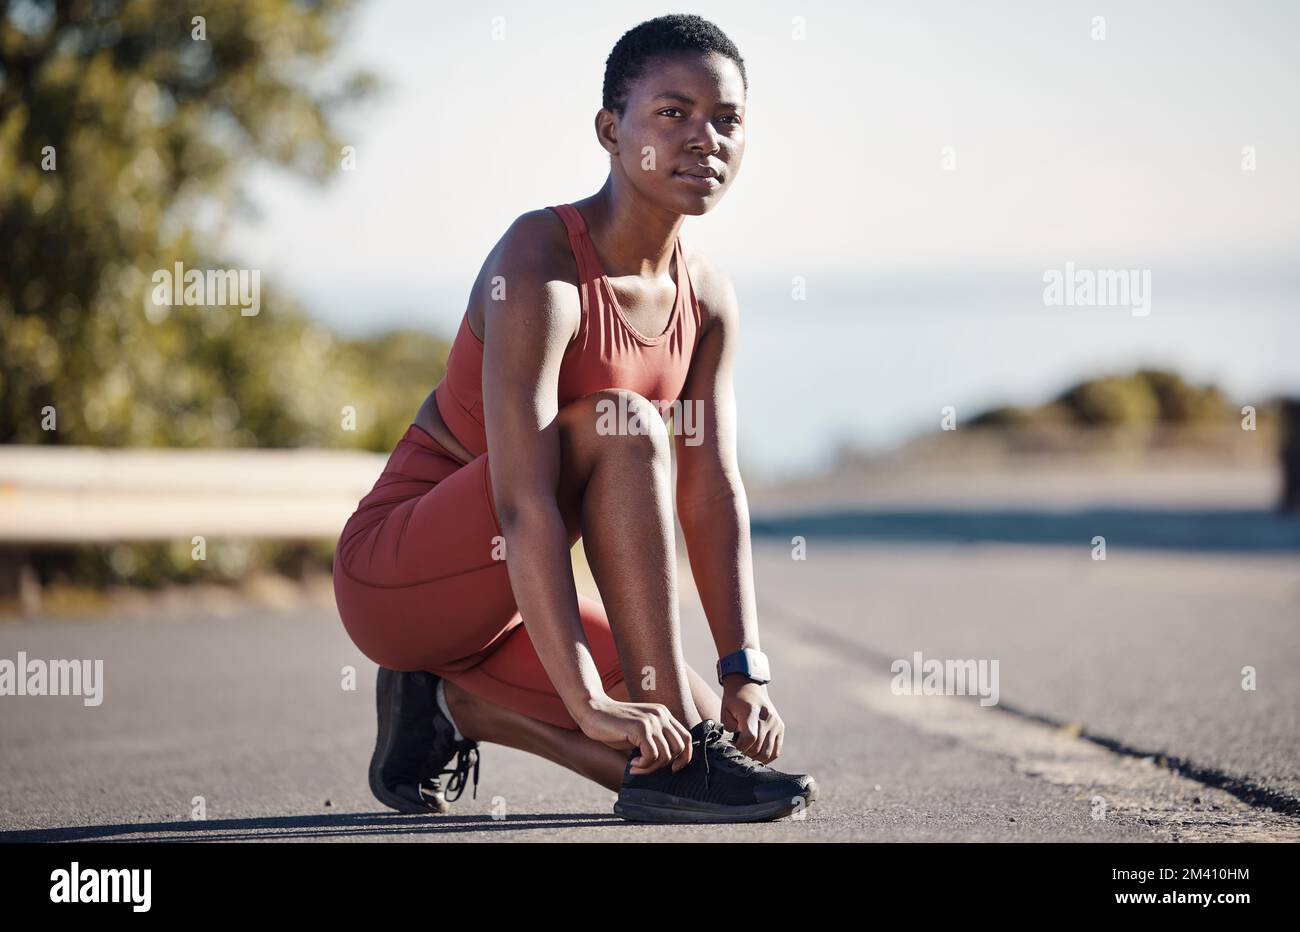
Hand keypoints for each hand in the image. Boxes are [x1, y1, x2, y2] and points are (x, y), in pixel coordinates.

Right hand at [576, 695, 693, 774]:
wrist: (592, 711)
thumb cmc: (613, 725)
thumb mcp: (639, 731)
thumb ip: (654, 741)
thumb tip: (667, 766)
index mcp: (663, 714)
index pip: (686, 737)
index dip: (684, 757)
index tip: (673, 769)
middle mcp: (661, 715)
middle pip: (680, 747)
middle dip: (665, 765)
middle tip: (647, 768)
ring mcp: (651, 720)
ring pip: (665, 754)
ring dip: (650, 767)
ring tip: (635, 766)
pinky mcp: (640, 727)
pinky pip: (652, 755)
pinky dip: (643, 765)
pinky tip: (631, 763)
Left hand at [719, 675, 783, 763]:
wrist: (749, 686)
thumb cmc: (734, 699)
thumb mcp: (725, 711)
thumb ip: (730, 728)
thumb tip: (736, 744)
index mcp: (752, 711)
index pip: (750, 737)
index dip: (740, 747)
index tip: (733, 745)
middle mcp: (767, 717)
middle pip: (758, 747)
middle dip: (745, 753)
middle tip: (737, 750)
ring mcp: (776, 723)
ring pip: (768, 753)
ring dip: (755, 757)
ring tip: (746, 752)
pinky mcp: (780, 728)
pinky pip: (776, 751)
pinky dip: (767, 757)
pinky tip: (757, 755)